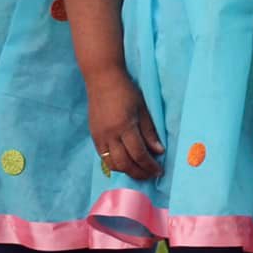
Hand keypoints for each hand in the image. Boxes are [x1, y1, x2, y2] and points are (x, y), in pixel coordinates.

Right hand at [85, 65, 162, 181]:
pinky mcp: (94, 136)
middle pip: (125, 163)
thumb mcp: (142, 109)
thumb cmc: (126, 90)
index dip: (150, 166)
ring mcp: (100, 136)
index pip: (139, 154)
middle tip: (150, 174)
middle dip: (140, 173)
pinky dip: (115, 163)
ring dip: (127, 170)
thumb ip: (150, 132)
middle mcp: (110, 134)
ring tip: (138, 170)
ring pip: (112, 164)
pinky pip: (103, 157)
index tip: (159, 171)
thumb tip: (159, 151)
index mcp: (125, 126)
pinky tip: (125, 161)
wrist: (102, 78)